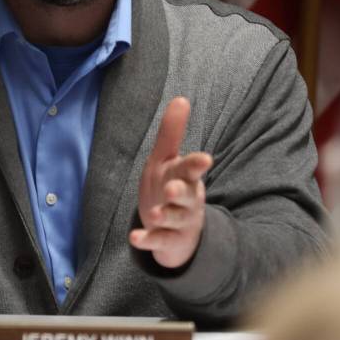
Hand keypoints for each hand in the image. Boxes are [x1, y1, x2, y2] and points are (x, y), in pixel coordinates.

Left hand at [130, 97, 213, 268]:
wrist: (179, 232)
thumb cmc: (172, 187)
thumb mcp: (168, 160)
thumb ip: (172, 133)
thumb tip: (180, 98)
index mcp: (186, 178)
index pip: (191, 169)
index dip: (196, 164)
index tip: (205, 158)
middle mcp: (186, 200)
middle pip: (187, 196)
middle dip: (181, 192)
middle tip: (172, 188)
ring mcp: (178, 222)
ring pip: (175, 219)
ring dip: (166, 215)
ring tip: (155, 214)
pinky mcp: (167, 241)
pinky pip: (159, 241)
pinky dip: (148, 240)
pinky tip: (134, 238)